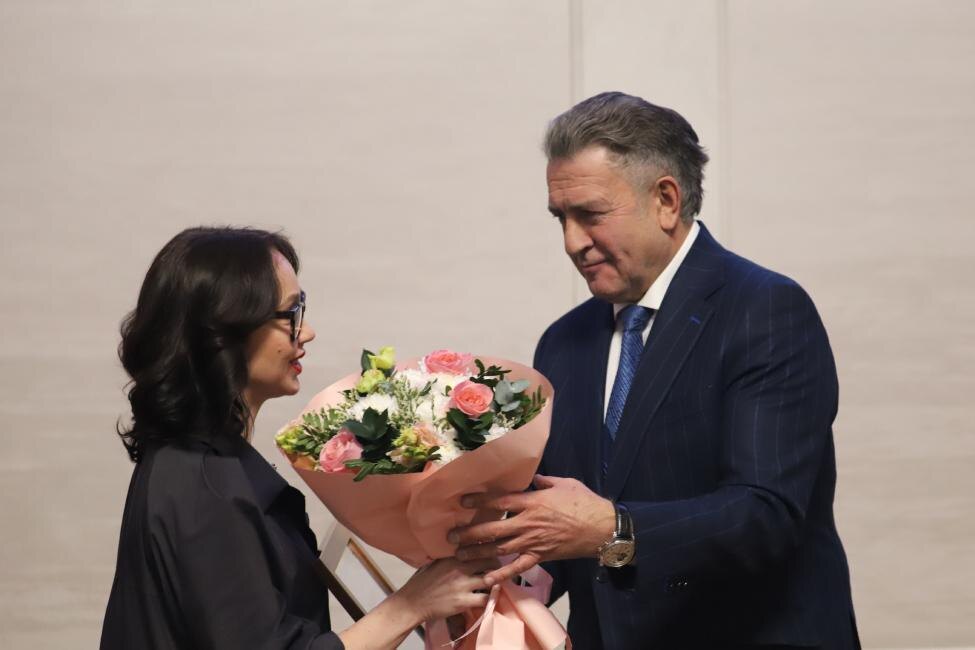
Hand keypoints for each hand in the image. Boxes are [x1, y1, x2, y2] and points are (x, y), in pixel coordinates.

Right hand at [391, 557, 496, 623]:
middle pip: (489, 561)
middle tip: (496, 570)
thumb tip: (462, 550)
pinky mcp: (463, 601)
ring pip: (491, 580)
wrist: (412, 603)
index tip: (490, 554)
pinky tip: (487, 600)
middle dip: (496, 565)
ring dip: (495, 583)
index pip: (478, 547)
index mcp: (452, 556)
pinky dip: (489, 599)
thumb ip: (449, 556)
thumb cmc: (421, 582)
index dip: (487, 551)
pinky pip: (485, 599)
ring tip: (494, 585)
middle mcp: (459, 567)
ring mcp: (462, 585)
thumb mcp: (434, 562)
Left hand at [448, 474, 615, 585]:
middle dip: (470, 532)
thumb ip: (543, 481)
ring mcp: (533, 542)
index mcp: (532, 501)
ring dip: (478, 553)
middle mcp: (528, 523)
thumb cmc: (584, 502)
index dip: (479, 502)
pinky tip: (486, 579)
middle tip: (451, 535)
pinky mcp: (541, 556)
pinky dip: (502, 574)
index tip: (462, 503)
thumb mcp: (564, 483)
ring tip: (459, 556)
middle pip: (492, 528)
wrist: (602, 527)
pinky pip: (518, 567)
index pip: (499, 501)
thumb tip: (531, 478)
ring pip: (500, 549)